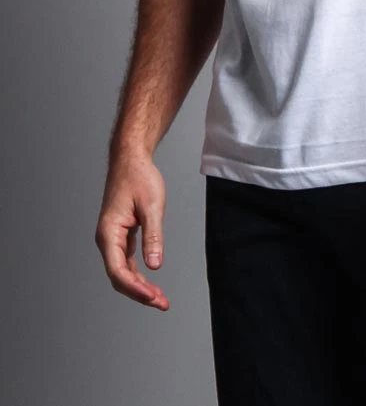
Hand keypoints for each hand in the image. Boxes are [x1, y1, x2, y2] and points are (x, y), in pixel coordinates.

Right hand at [95, 153, 169, 310]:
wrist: (131, 159)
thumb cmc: (139, 177)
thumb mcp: (152, 206)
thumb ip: (153, 236)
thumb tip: (154, 265)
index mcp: (109, 233)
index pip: (118, 271)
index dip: (135, 288)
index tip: (154, 297)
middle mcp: (107, 238)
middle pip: (119, 276)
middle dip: (139, 293)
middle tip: (162, 303)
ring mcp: (113, 238)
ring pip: (122, 271)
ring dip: (140, 286)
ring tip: (160, 298)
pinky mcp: (121, 234)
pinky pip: (126, 261)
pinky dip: (138, 273)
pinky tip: (150, 282)